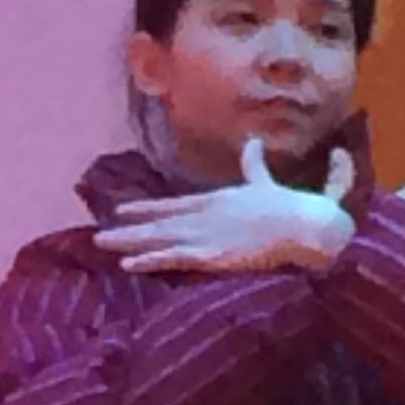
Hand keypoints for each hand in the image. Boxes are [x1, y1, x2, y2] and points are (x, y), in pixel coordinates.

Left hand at [93, 138, 354, 277]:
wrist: (306, 224)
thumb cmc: (291, 206)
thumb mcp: (267, 182)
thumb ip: (255, 164)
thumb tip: (253, 140)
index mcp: (215, 200)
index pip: (172, 205)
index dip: (146, 210)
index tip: (122, 211)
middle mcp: (203, 215)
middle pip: (158, 222)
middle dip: (129, 228)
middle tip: (98, 233)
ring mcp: (204, 234)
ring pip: (157, 238)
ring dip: (129, 242)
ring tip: (100, 244)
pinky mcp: (210, 255)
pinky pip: (172, 259)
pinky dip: (149, 260)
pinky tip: (127, 264)